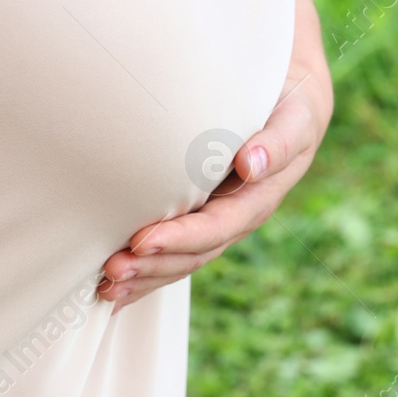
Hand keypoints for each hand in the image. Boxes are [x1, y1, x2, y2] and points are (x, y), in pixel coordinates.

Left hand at [97, 66, 332, 313]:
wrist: (293, 111)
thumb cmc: (289, 112)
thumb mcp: (293, 122)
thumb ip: (276, 144)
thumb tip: (250, 164)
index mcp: (255, 202)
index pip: (214, 228)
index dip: (179, 239)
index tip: (141, 240)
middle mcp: (233, 220)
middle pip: (192, 255)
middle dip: (152, 266)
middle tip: (110, 271)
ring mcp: (214, 223)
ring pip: (178, 261)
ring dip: (142, 276)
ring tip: (104, 286)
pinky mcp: (196, 217)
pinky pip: (170, 252)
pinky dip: (143, 271)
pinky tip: (110, 286)